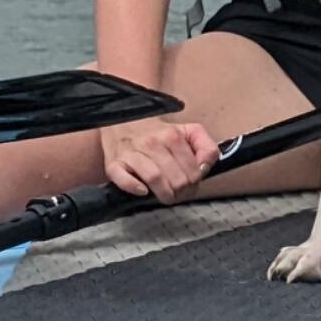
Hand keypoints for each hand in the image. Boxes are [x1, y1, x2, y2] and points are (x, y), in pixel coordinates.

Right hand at [100, 117, 219, 203]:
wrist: (122, 123)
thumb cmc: (158, 133)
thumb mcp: (189, 132)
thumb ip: (206, 147)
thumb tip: (205, 167)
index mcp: (173, 136)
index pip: (193, 169)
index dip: (196, 182)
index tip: (193, 185)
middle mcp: (152, 143)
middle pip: (176, 178)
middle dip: (182, 192)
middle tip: (181, 194)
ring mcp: (132, 153)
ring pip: (155, 178)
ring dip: (165, 194)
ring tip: (168, 197)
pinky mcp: (114, 164)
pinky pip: (124, 179)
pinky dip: (135, 187)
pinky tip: (144, 191)